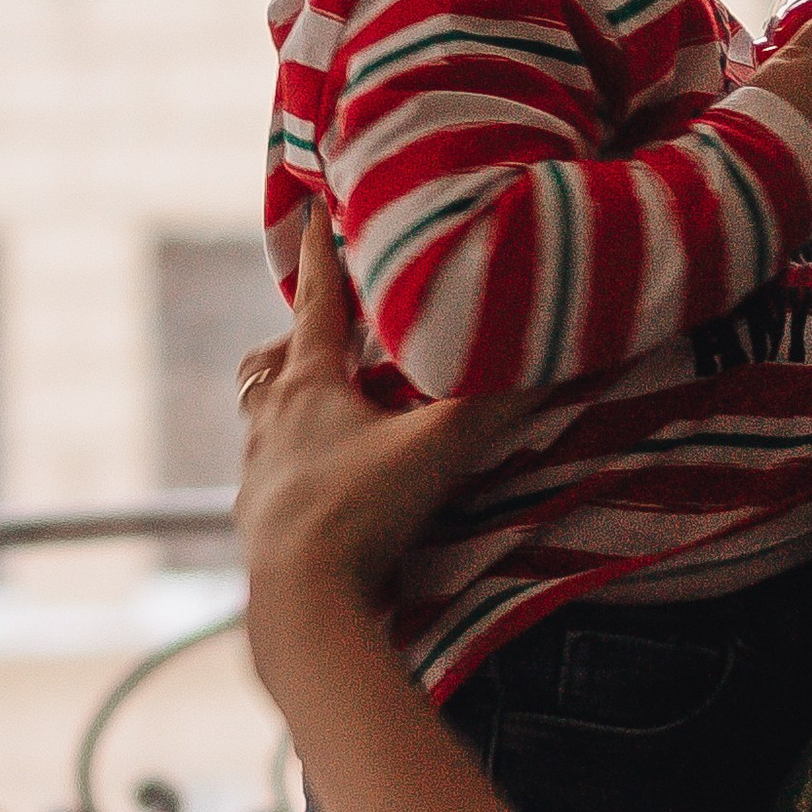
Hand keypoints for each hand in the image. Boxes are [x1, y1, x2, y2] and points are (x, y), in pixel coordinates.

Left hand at [237, 210, 518, 659]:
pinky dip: (293, 465)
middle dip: (297, 340)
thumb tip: (555, 354)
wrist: (299, 607)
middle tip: (325, 333)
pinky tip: (321, 485)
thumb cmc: (359, 514)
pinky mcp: (256, 526)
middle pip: (272, 361)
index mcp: (306, 384)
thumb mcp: (435, 451)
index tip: (317, 205)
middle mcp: (270, 421)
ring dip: (289, 405)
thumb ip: (495, 404)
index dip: (322, 249)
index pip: (317, 299)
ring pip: (264, 418)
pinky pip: (269, 476)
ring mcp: (256, 474)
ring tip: (324, 409)